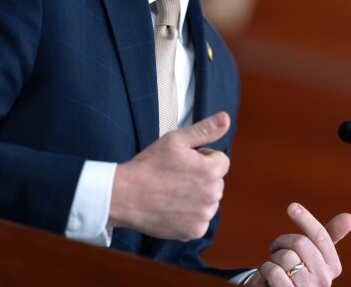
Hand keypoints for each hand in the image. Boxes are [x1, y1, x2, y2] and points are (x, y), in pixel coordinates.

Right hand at [109, 111, 230, 240]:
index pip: (221, 161)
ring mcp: (203, 216)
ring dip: (196, 197)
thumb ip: (205, 130)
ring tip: (172, 192)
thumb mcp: (176, 140)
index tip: (183, 161)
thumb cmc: (149, 165)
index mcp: (211, 171)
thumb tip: (225, 118)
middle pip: (216, 182)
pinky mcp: (194, 231)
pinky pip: (199, 220)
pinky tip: (171, 207)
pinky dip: (189, 215)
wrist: (125, 195)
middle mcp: (213, 196)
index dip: (203, 157)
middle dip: (201, 178)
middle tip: (175, 177)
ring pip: (208, 202)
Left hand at [246, 203, 350, 285]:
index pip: (321, 236)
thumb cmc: (296, 272)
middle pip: (300, 243)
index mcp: (333, 266)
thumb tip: (350, 217)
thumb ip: (327, 236)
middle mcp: (324, 280)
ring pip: (285, 257)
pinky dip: (266, 270)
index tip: (292, 207)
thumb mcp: (312, 255)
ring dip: (273, 258)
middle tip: (277, 250)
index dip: (306, 219)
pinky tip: (268, 277)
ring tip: (276, 268)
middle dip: (282, 242)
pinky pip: (274, 271)